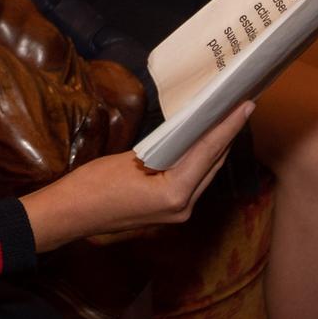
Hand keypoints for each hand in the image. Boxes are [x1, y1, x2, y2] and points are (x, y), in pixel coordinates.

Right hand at [21, 102, 253, 249]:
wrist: (71, 213)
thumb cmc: (93, 184)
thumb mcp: (131, 158)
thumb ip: (164, 149)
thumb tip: (188, 133)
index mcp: (175, 193)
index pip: (209, 151)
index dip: (229, 126)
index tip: (246, 105)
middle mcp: (183, 206)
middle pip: (213, 164)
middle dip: (227, 135)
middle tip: (240, 106)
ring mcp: (178, 213)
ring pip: (205, 173)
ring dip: (215, 148)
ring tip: (227, 120)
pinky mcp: (169, 211)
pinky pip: (192, 180)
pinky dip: (200, 160)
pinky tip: (202, 143)